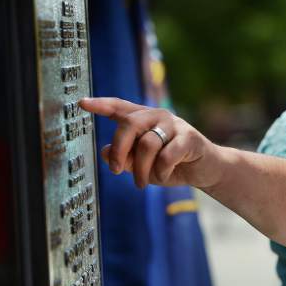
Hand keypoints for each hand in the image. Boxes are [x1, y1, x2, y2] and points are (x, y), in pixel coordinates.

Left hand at [79, 97, 220, 188]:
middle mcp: (157, 116)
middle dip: (119, 149)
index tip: (82, 103)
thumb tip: (104, 153)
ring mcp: (174, 125)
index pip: (119, 107)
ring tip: (141, 183)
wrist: (204, 169)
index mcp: (143, 119)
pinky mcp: (189, 137)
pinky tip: (164, 176)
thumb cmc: (169, 164)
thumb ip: (124, 158)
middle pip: (130, 124)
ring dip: (141, 169)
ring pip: (147, 144)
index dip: (101, 104)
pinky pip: (166, 155)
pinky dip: (161, 171)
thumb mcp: (142, 165)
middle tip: (115, 171)